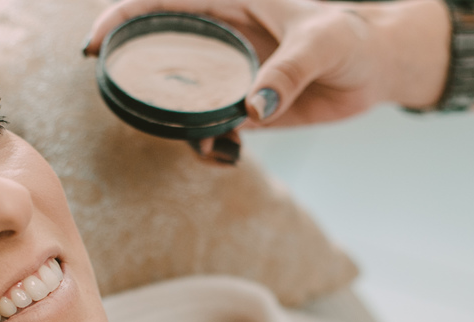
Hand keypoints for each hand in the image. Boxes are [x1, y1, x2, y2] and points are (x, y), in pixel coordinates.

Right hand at [86, 0, 449, 127]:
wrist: (377, 67)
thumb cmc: (351, 35)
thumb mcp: (323, 42)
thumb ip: (288, 72)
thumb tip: (252, 110)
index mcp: (228, 3)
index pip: (161, 4)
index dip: (121, 19)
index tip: (96, 46)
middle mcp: (219, 39)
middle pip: (158, 55)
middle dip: (138, 84)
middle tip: (137, 110)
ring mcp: (228, 76)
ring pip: (181, 100)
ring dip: (179, 128)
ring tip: (209, 147)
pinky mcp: (243, 109)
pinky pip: (210, 129)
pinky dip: (208, 146)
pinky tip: (226, 155)